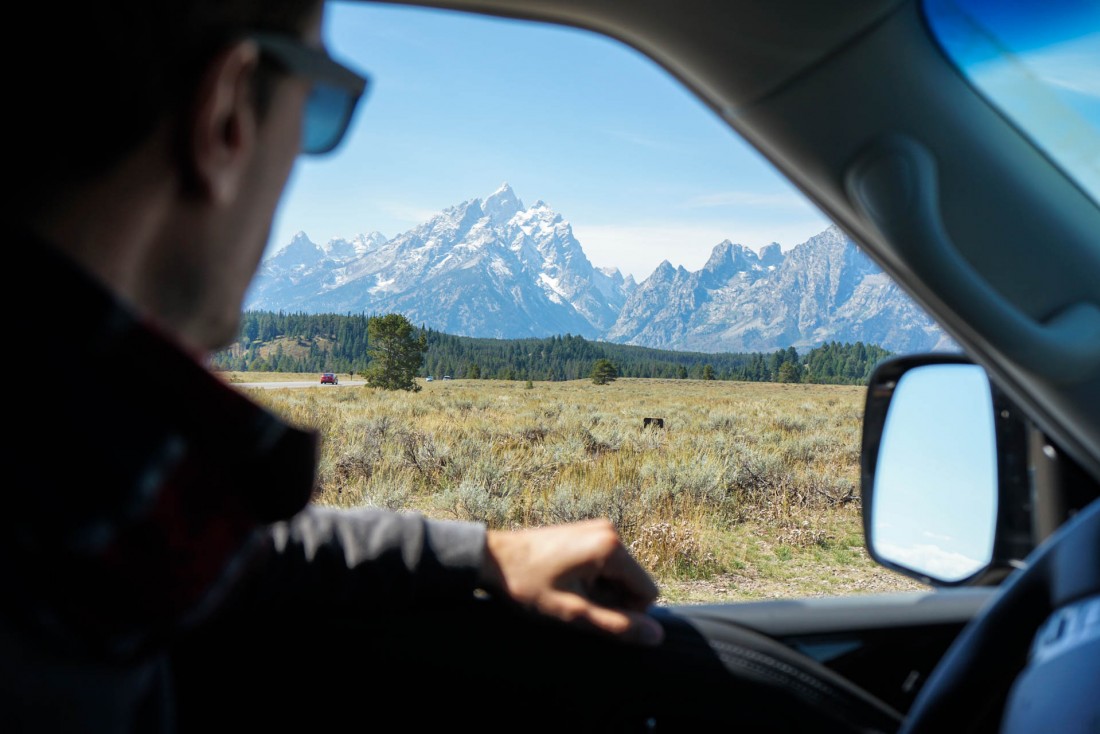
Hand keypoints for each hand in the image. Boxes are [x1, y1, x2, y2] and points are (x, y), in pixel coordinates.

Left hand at [480, 518, 664, 645]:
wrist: (492, 558)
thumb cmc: (527, 586)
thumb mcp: (573, 613)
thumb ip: (616, 625)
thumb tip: (657, 637)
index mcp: (611, 548)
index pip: (648, 593)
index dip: (624, 612)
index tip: (589, 611)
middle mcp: (610, 531)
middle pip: (633, 582)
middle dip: (610, 599)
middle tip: (573, 601)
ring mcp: (597, 528)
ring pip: (618, 575)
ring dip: (599, 590)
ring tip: (565, 590)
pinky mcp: (586, 531)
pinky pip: (605, 564)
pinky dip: (590, 578)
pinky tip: (563, 580)